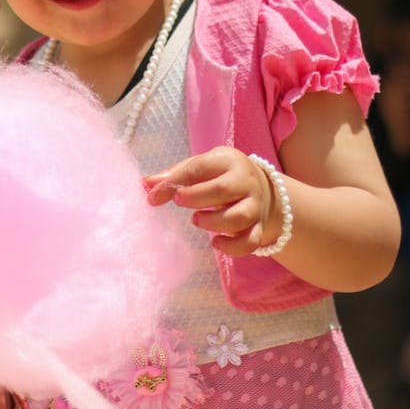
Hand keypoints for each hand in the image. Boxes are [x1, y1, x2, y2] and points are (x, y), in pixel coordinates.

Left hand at [142, 147, 281, 256]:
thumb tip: (145, 184)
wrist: (264, 190)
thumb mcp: (202, 167)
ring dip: (214, 222)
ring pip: (240, 217)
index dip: (175, 181)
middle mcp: (245, 182)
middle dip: (197, 197)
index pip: (200, 167)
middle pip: (224, 190)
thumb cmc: (222, 176)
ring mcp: (255, 206)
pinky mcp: (259, 227)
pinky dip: (232, 247)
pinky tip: (215, 242)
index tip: (154, 195)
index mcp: (228, 161)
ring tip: (197, 220)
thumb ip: (175, 176)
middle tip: (180, 201)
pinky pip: (251, 241)